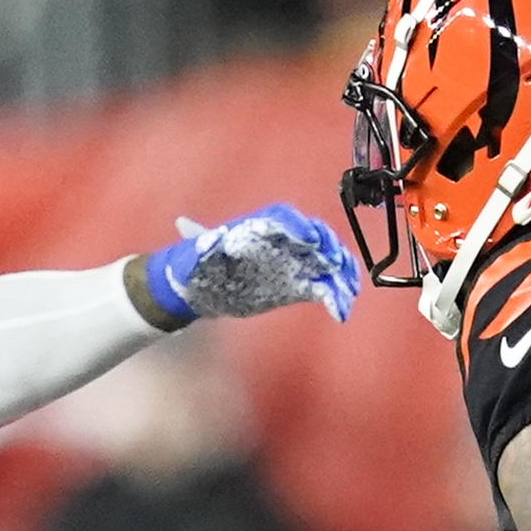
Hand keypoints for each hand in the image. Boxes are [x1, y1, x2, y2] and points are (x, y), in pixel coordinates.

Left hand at [140, 205, 361, 325]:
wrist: (202, 288)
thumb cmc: (197, 263)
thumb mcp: (194, 252)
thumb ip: (197, 238)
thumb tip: (183, 223)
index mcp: (258, 227)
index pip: (283, 219)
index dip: (297, 227)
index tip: (307, 240)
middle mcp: (281, 241)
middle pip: (313, 237)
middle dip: (327, 248)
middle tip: (333, 263)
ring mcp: (292, 263)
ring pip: (324, 264)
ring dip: (340, 275)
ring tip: (347, 292)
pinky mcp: (298, 286)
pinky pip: (322, 288)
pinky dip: (334, 297)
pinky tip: (340, 311)